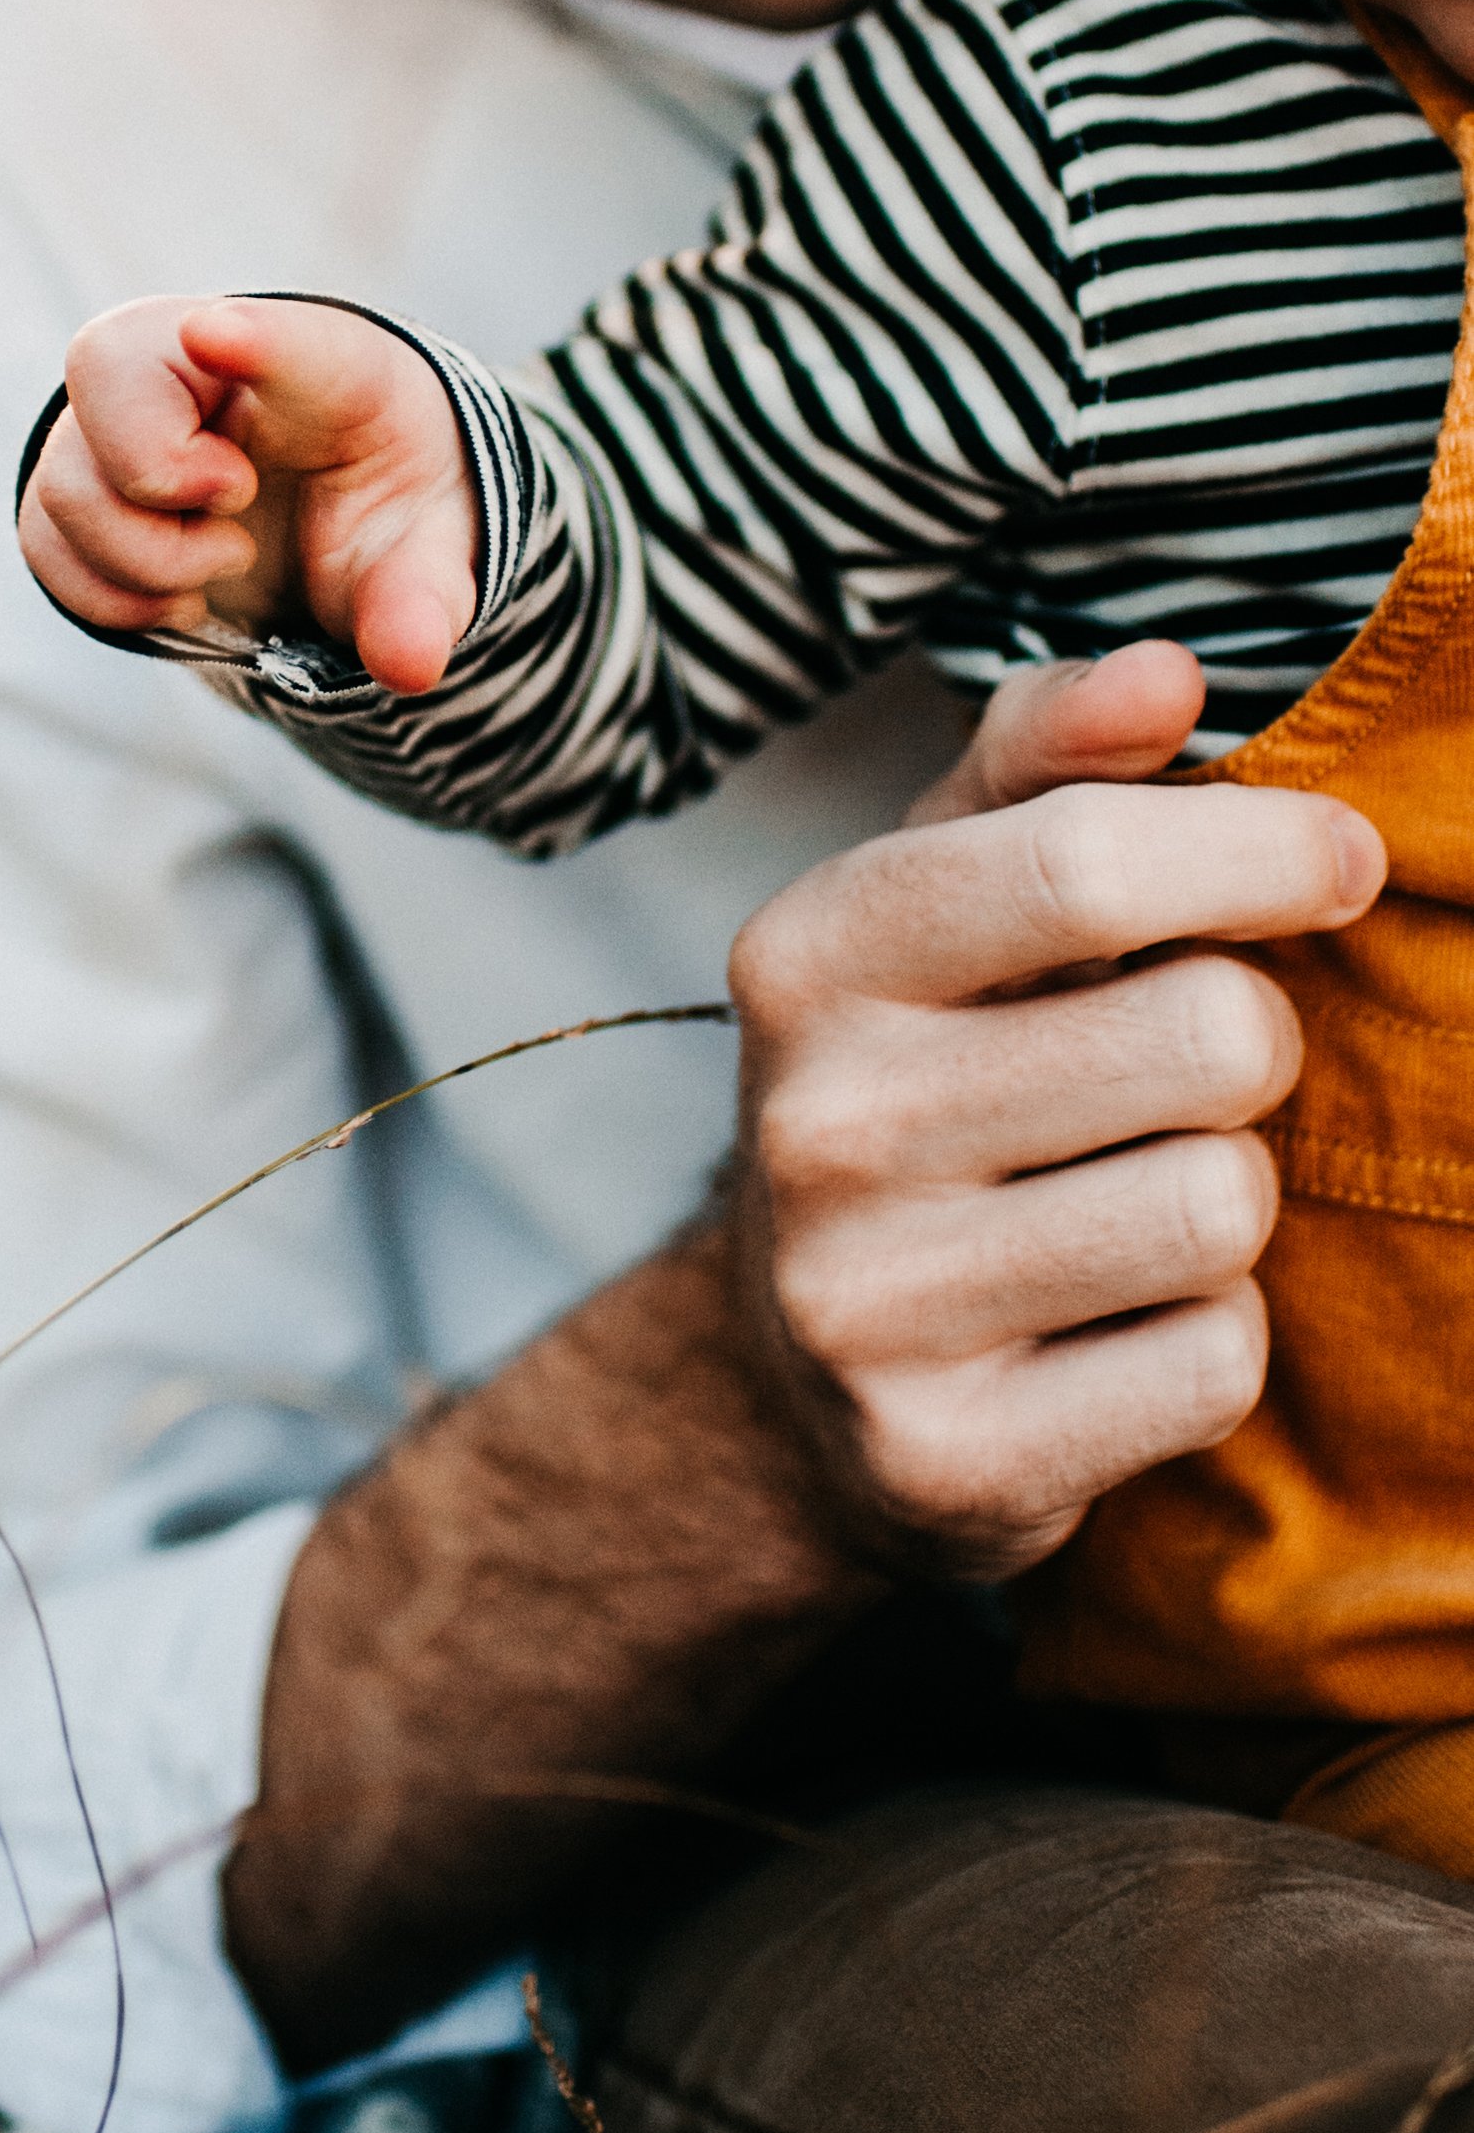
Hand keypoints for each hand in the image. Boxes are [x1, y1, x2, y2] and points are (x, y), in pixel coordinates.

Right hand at [18, 294, 479, 692]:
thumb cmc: (383, 498)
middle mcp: (196, 356)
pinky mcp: (78, 478)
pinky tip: (176, 595)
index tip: (214, 332)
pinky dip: (107, 596)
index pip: (279, 338)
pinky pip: (43, 542)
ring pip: (69, 485)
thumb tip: (409, 664)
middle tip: (238, 507)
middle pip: (108, 377)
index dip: (246, 339)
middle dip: (161, 477)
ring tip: (222, 562)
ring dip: (145, 563)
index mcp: (323, 359)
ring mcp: (120, 412)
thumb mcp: (429, 549)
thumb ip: (423, 600)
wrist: (332, 498)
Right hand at [728, 639, 1386, 1581]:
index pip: (1089, 860)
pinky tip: (1113, 1324)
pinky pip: (1212, 1366)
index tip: (1338, 862)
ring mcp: (866, 1305)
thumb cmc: (924, 1070)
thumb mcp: (942, 890)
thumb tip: (1170, 671)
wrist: (793, 1373)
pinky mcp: (945, 1461)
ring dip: (1228, 1197)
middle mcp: (814, 1122)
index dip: (1266, 850)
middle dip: (1245, 1043)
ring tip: (1133, 1193)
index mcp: (810, 951)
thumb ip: (1048, 759)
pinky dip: (1206, 1342)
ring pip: (1222, 1207)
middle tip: (1184, 1068)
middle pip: (1207, 1037)